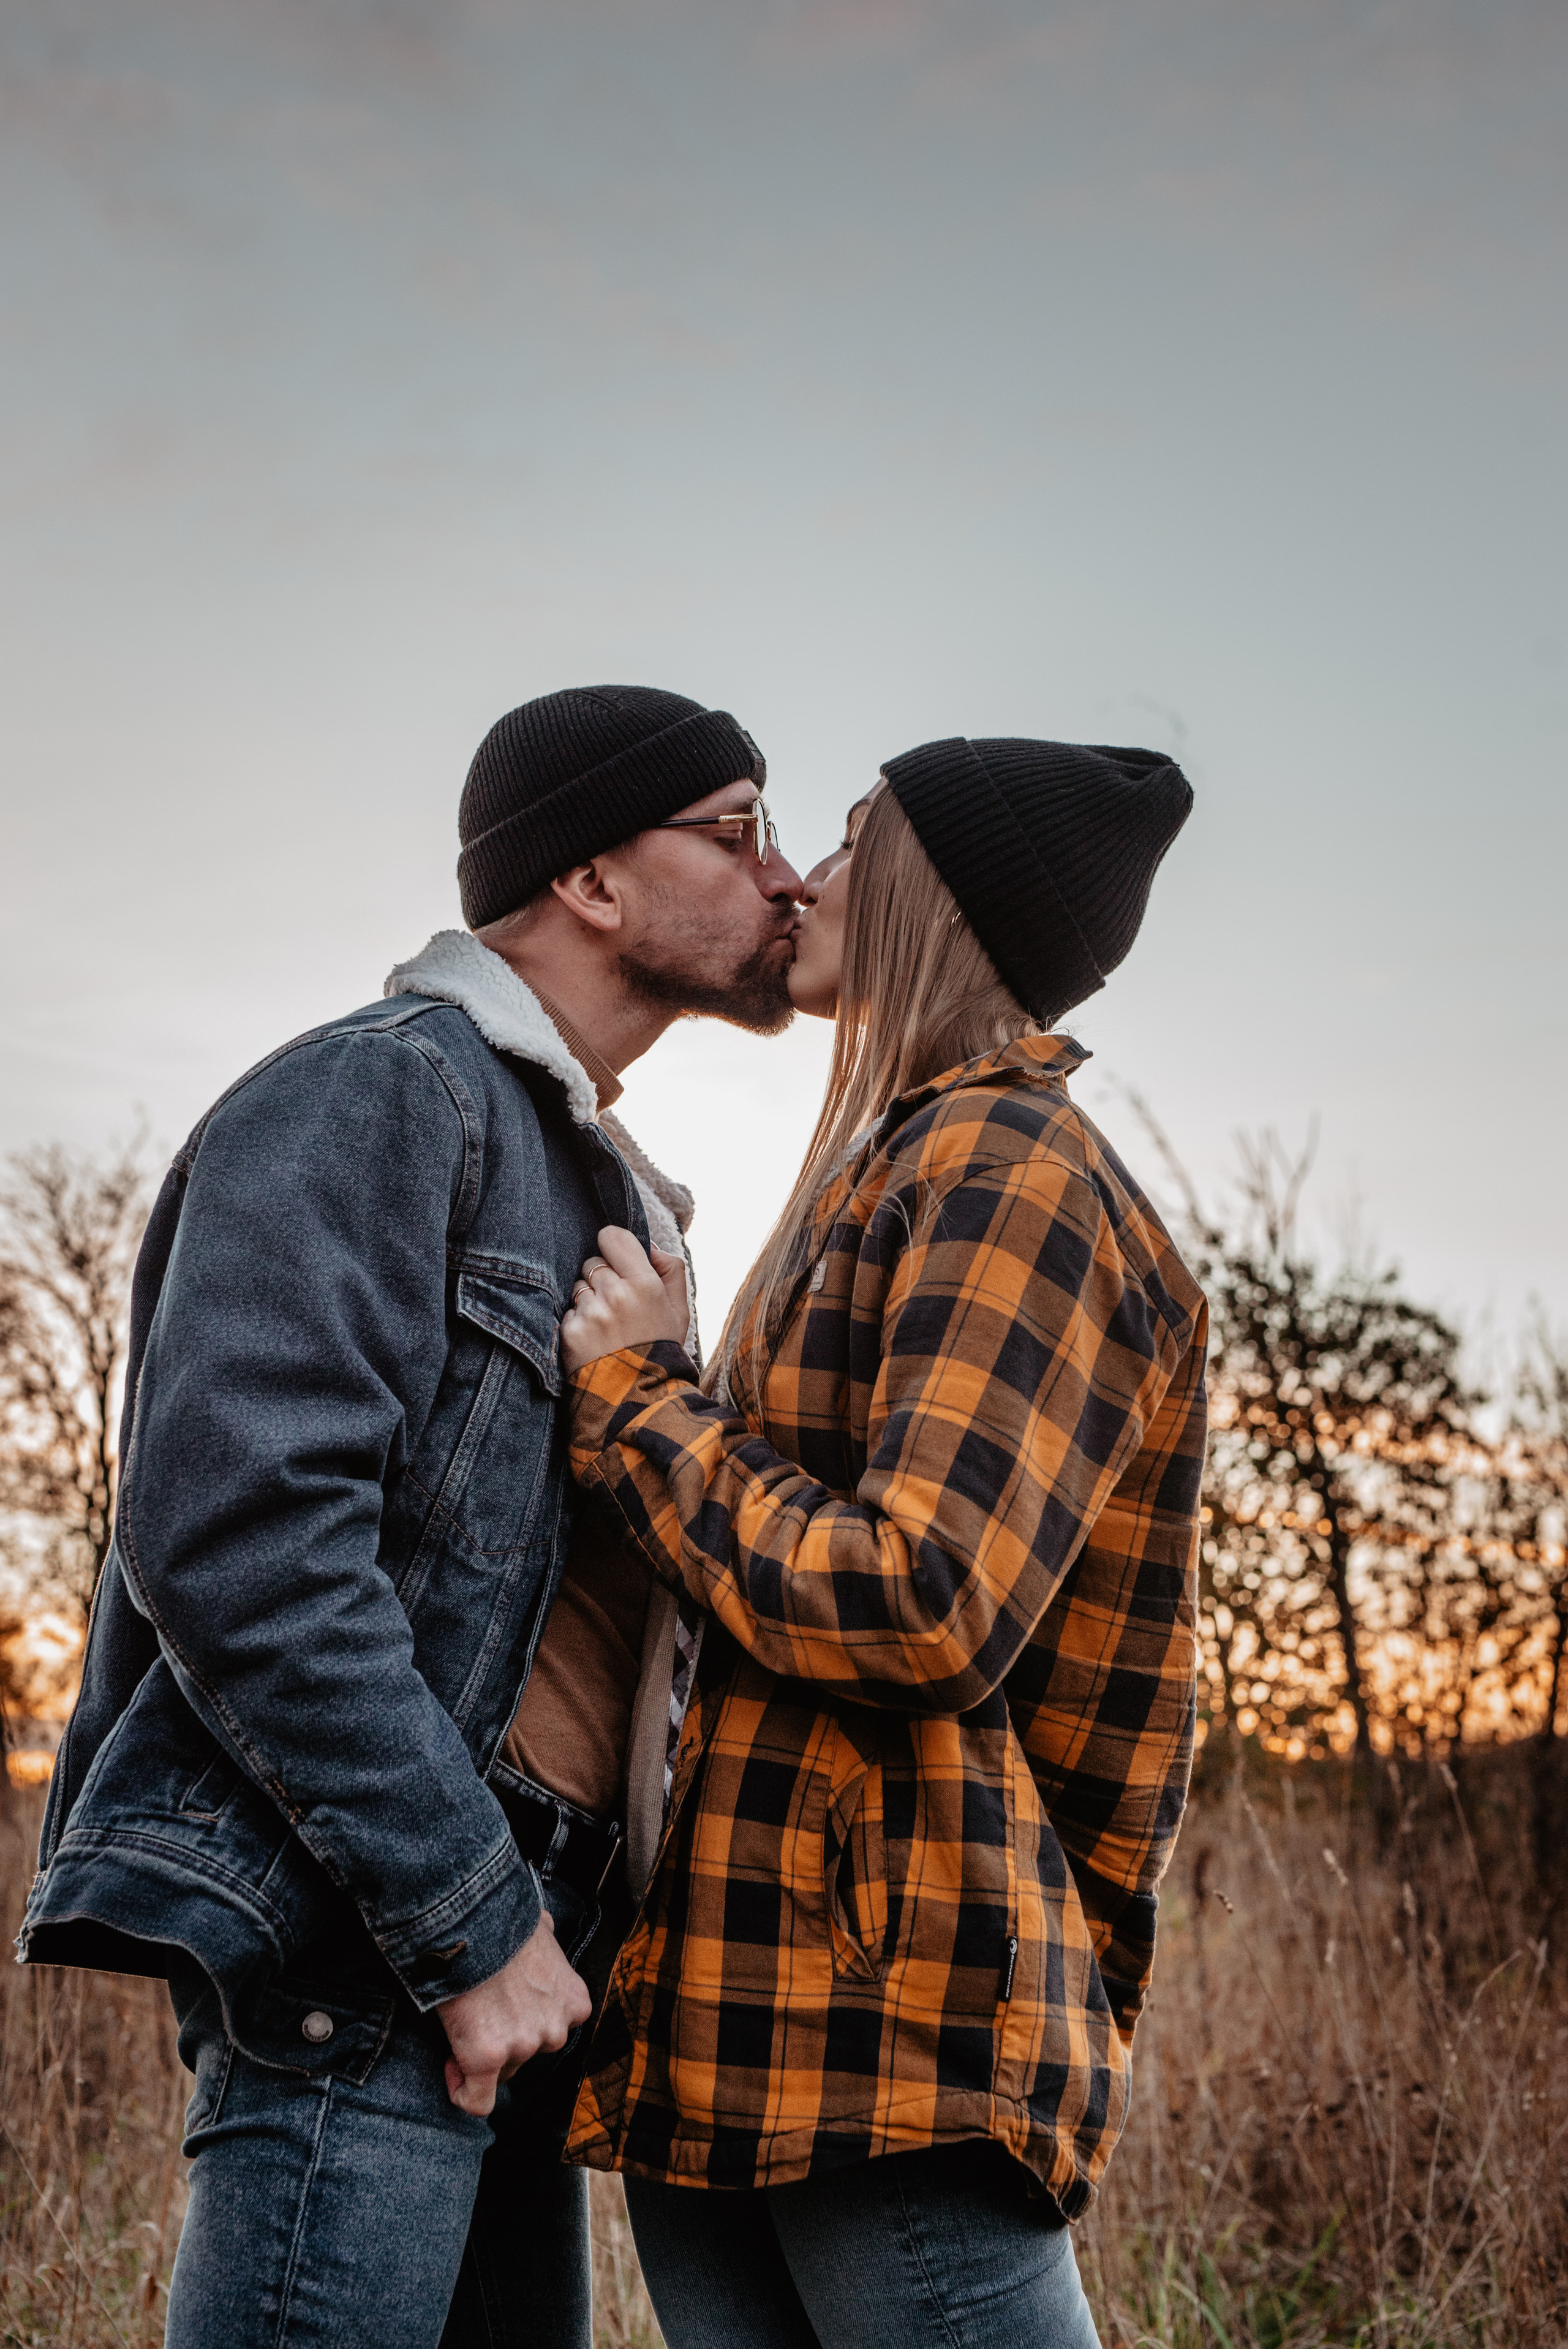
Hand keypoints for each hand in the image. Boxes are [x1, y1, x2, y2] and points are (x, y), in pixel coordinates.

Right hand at [438, 1910, 592, 2116]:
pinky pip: (477, 2101)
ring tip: (463, 2021)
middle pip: (525, 2055)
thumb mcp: (543, 1928)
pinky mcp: (489, 2058)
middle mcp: (556, 2029)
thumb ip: (549, 1944)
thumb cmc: (502, 1919)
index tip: (501, 2008)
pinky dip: (462, 2092)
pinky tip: (451, 2069)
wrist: (473, 1919)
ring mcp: (524, 2046)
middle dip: (501, 2040)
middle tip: (478, 2011)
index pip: (550, 2031)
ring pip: (499, 2073)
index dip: (523, 2023)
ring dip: (479, 2056)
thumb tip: (542, 1931)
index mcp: (574, 2002)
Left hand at [560, 1226, 687, 1373]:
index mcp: (644, 1283)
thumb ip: (670, 1269)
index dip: (613, 1245)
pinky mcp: (570, 1332)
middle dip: (603, 1277)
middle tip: (618, 1303)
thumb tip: (649, 1245)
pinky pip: (569, 1311)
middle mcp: (615, 1294)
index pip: (612, 1237)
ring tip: (608, 1325)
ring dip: (589, 1299)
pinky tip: (595, 1339)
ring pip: (579, 1286)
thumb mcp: (679, 1310)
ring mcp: (590, 1313)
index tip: (617, 1258)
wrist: (639, 1397)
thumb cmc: (661, 1348)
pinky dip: (579, 1322)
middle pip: (593, 1262)